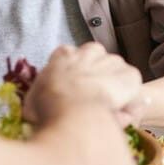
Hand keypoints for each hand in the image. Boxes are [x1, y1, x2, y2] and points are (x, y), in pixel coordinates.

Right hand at [27, 43, 142, 123]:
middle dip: (96, 79)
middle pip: (97, 62)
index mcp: (64, 54)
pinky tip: (120, 113)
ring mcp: (112, 61)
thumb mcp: (32, 102)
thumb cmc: (48, 110)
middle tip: (91, 102)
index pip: (69, 56)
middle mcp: (90, 51)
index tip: (73, 90)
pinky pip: (131, 88)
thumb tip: (41, 101)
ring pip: (116, 73)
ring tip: (107, 110)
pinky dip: (129, 101)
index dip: (74, 75)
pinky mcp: (130, 75)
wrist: (73, 113)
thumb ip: (40, 96)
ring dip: (113, 88)